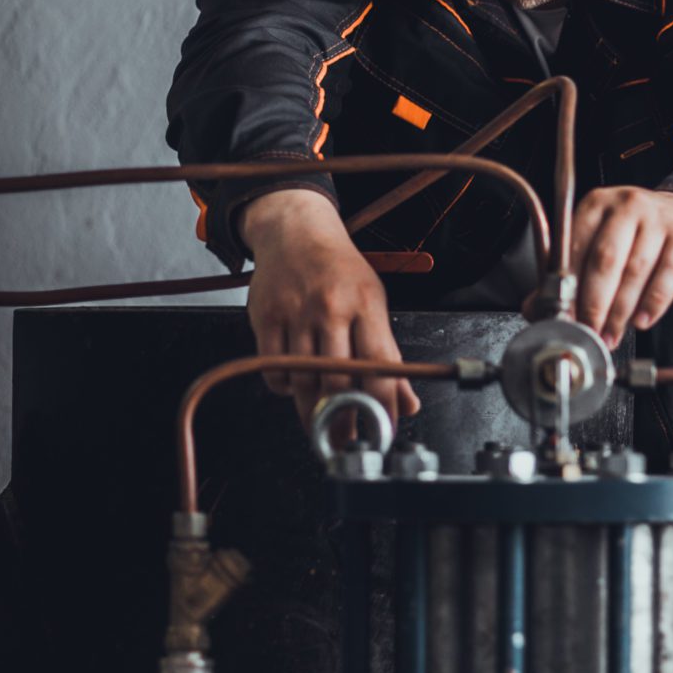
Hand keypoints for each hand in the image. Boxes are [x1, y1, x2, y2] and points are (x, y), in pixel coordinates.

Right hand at [240, 188, 419, 428]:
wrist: (296, 232)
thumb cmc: (340, 271)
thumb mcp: (374, 303)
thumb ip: (387, 356)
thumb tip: (407, 403)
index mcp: (366, 306)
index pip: (380, 367)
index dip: (382, 407)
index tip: (381, 431)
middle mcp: (332, 308)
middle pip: (338, 381)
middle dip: (342, 421)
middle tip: (343, 440)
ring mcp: (296, 312)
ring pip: (304, 380)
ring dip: (313, 408)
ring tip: (320, 418)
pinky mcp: (266, 317)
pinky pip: (275, 371)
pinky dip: (285, 387)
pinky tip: (295, 383)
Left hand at [571, 186, 672, 348]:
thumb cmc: (634, 235)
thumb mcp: (602, 238)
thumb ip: (576, 269)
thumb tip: (547, 309)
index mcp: (597, 204)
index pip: (576, 245)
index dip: (568, 286)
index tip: (566, 315)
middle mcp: (628, 205)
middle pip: (606, 259)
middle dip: (594, 303)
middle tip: (589, 331)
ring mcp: (659, 219)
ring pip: (635, 270)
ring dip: (620, 311)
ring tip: (611, 334)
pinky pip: (668, 275)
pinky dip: (652, 303)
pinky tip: (641, 321)